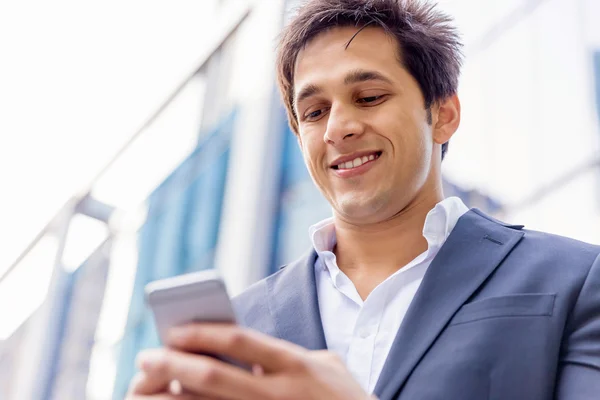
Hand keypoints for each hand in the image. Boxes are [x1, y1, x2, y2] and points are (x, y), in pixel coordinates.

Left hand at [126, 323, 373, 399]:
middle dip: (173, 365)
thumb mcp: (329, 365)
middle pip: (215, 375)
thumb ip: (293, 353)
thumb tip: (249, 348)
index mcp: (295, 364)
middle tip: (145, 357)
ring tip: (143, 389)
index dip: (202, 333)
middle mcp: (279, 393)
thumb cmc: (347, 399)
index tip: (173, 330)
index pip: (240, 340)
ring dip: (171, 398)